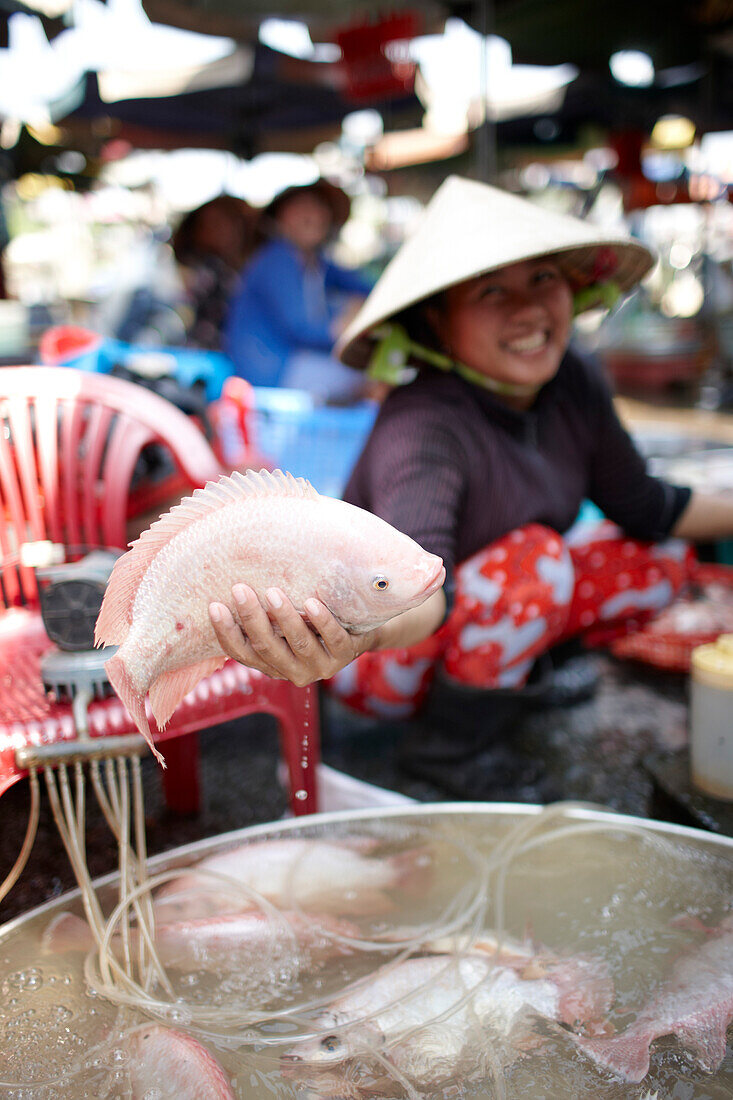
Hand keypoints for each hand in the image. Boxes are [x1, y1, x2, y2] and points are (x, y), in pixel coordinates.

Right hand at [208, 583, 375, 686]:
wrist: (359, 634)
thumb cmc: (311, 626)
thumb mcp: (285, 628)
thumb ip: (264, 619)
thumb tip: (227, 588)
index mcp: (273, 666)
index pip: (243, 653)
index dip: (226, 633)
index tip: (214, 606)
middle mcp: (295, 672)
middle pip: (267, 647)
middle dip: (252, 618)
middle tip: (240, 590)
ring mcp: (322, 665)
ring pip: (299, 643)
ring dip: (285, 618)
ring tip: (273, 593)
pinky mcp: (346, 653)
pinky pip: (333, 638)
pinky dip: (322, 621)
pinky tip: (312, 604)